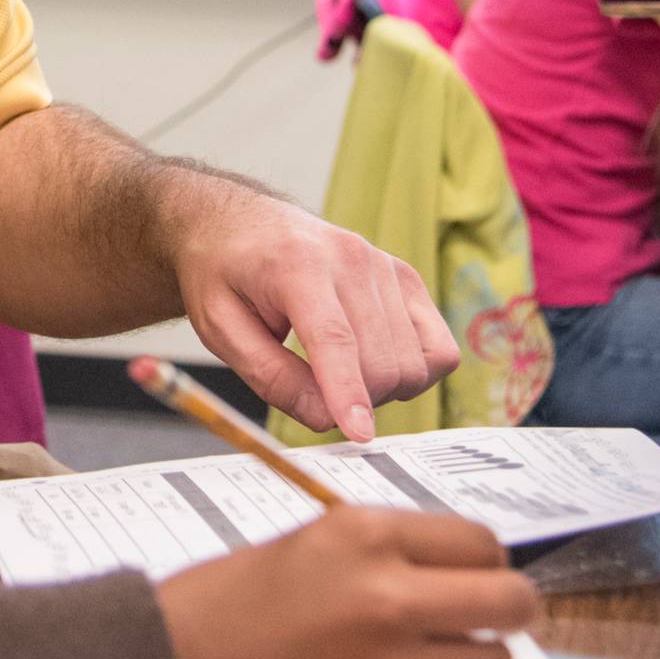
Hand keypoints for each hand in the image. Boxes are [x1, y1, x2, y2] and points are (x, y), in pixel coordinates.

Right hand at [156, 507, 536, 658]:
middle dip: (510, 609)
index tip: (475, 573)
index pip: (481, 541)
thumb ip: (387, 551)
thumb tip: (468, 566)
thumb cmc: (229, 605)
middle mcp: (387, 599)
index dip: (483, 559)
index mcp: (364, 537)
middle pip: (510, 602)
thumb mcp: (309, 545)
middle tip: (492, 615)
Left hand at [173, 190, 455, 441]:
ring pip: (413, 362)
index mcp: (297, 264)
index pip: (335, 338)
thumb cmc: (224, 273)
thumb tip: (324, 418)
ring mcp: (385, 265)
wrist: (239, 224)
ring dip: (383, 390)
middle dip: (356, 401)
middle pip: (381, 361)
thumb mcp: (220, 328)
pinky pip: (439, 347)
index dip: (348, 393)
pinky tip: (376, 365)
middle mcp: (351, 258)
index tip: (359, 435)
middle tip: (315, 396)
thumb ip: (271, 376)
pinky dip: (415, 371)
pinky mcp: (406, 277)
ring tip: (339, 375)